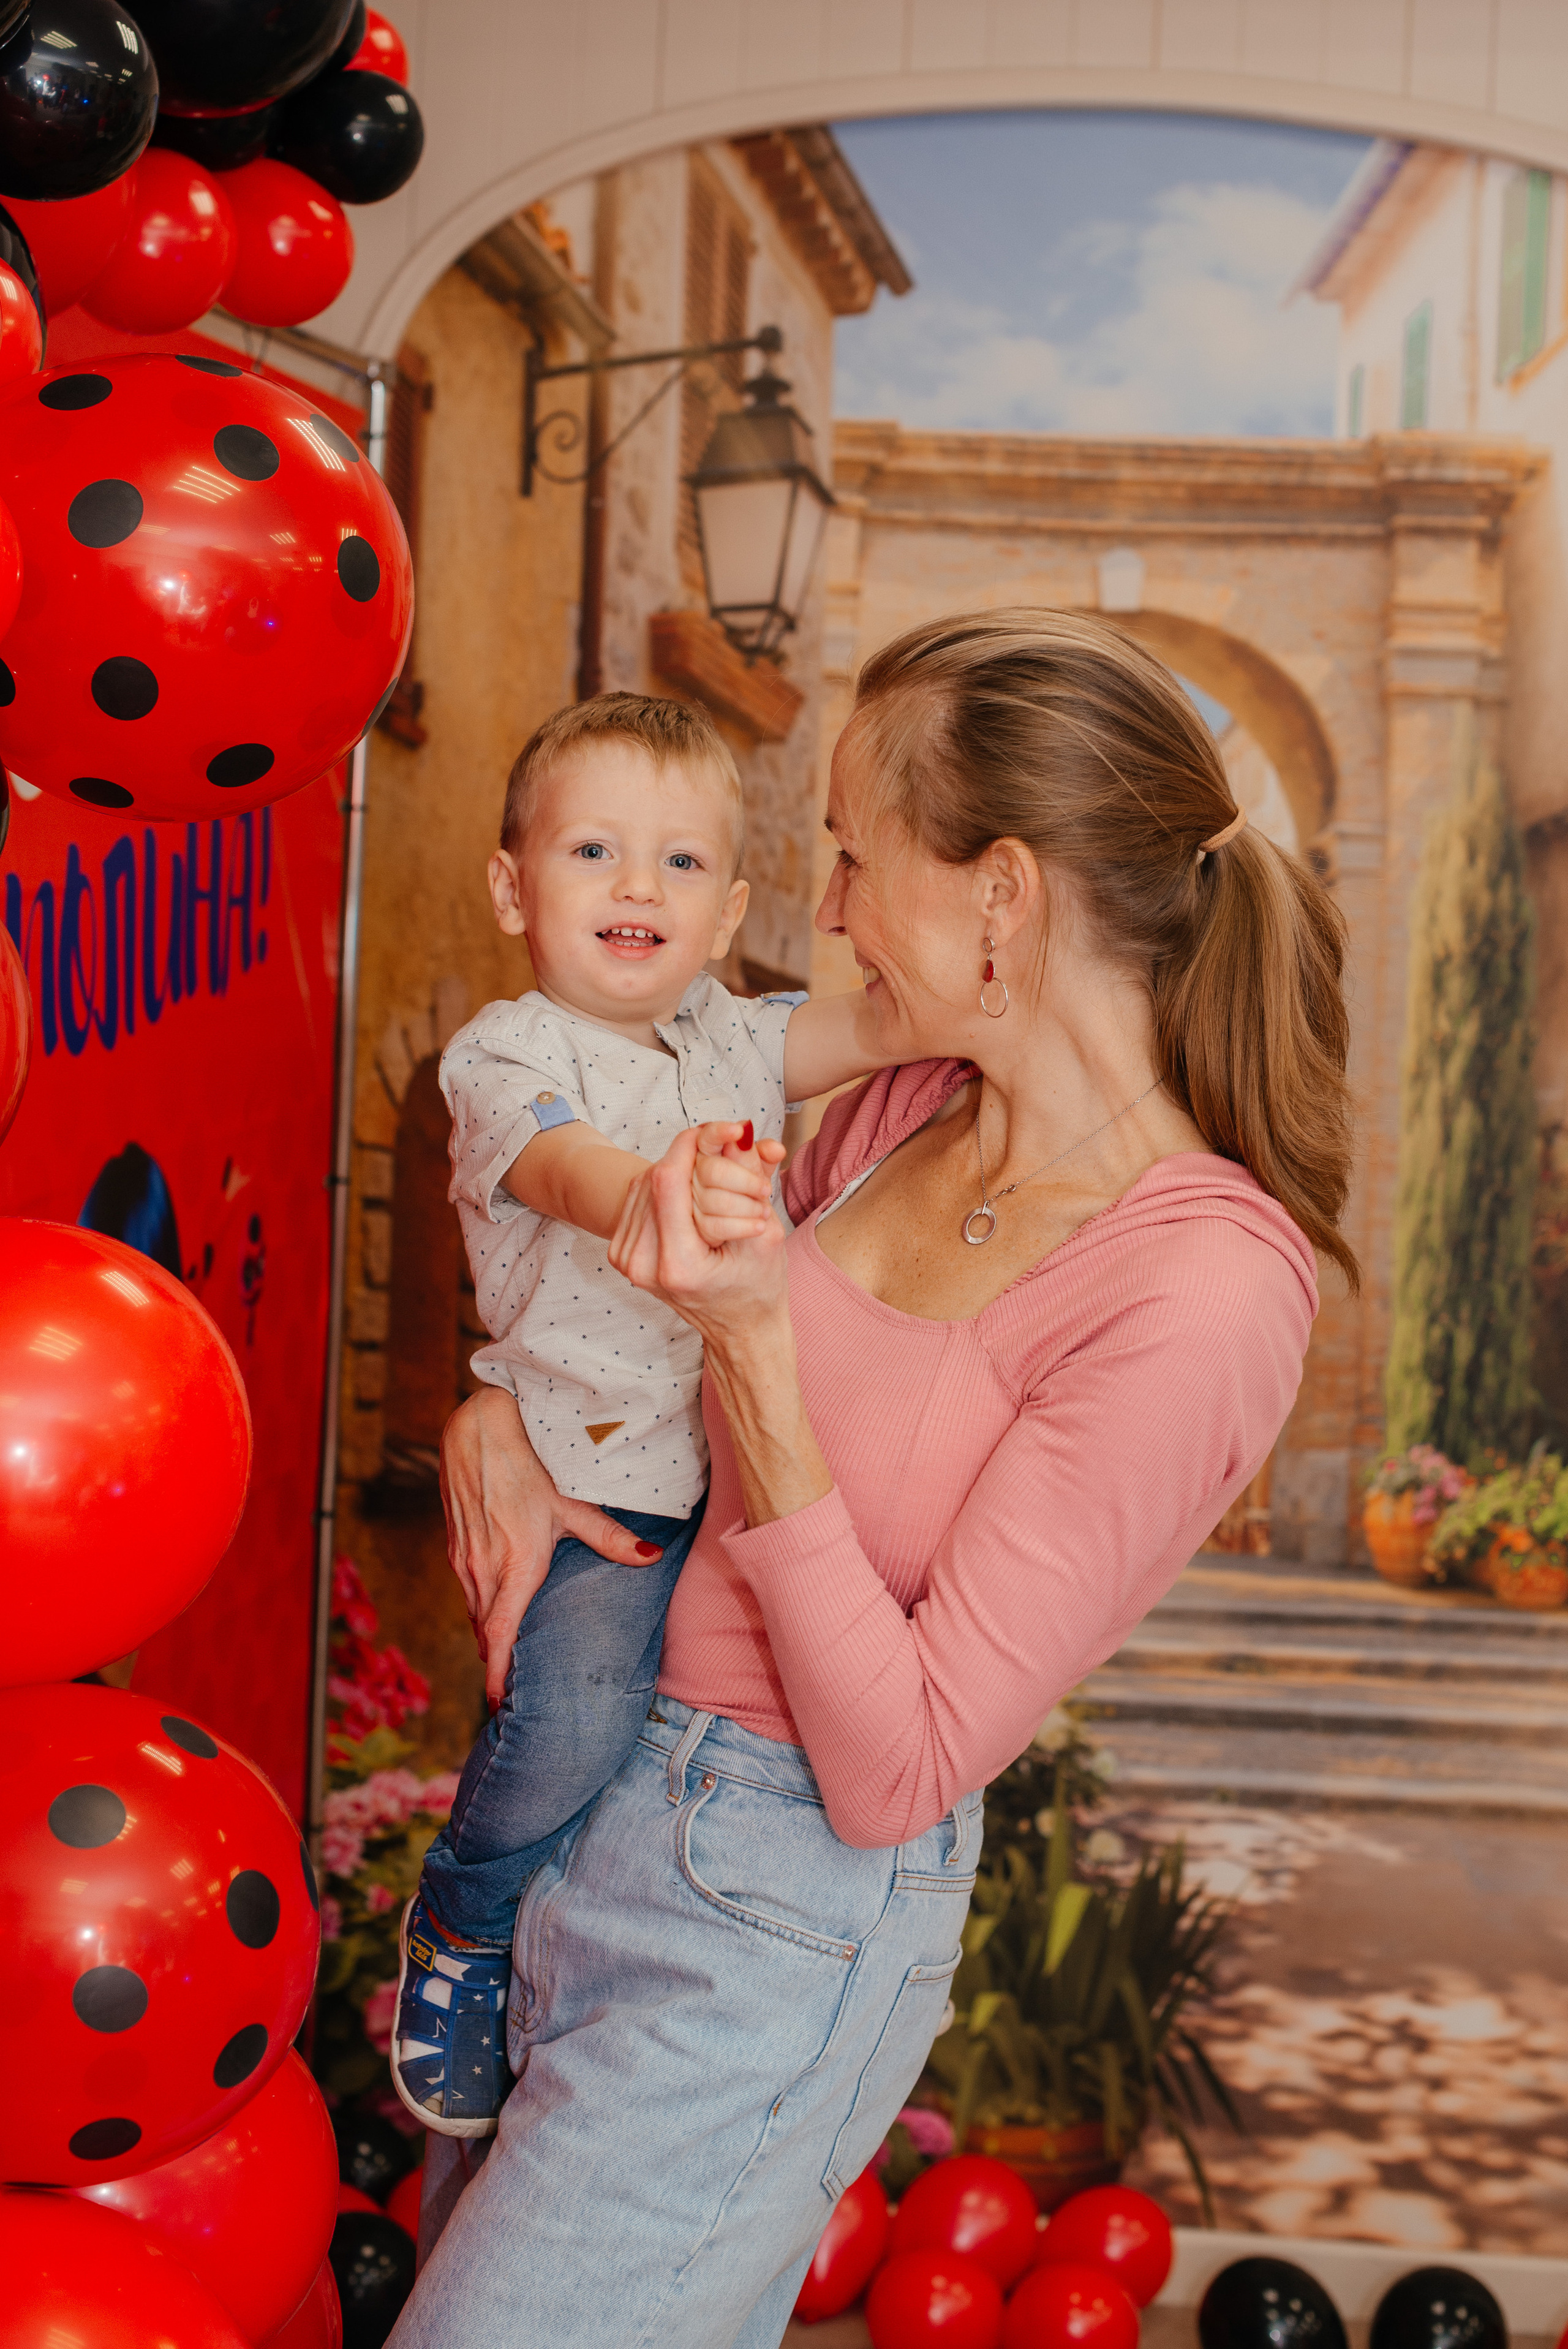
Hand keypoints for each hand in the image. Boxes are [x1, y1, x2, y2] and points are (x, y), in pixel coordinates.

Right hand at [439, 1386, 663, 1710]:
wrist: (476, 1434)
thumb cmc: (528, 1468)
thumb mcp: (571, 1505)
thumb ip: (610, 1539)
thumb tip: (651, 1558)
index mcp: (515, 1566)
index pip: (500, 1635)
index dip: (497, 1675)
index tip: (498, 1705)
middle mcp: (483, 1569)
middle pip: (485, 1632)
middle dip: (496, 1664)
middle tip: (512, 1693)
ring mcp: (463, 1560)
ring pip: (473, 1613)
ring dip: (486, 1637)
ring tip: (503, 1661)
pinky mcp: (454, 1547)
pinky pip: (466, 1591)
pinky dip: (478, 1610)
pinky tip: (493, 1611)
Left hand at [608, 1124, 789, 1346]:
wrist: (738, 1329)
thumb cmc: (759, 1289)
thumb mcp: (767, 1235)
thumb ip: (751, 1180)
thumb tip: (740, 1132)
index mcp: (678, 1265)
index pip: (668, 1180)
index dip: (692, 1144)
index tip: (719, 1130)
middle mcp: (642, 1265)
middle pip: (655, 1177)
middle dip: (692, 1158)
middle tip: (724, 1157)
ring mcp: (627, 1261)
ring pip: (644, 1184)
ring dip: (679, 1171)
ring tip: (713, 1182)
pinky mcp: (621, 1254)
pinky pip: (639, 1199)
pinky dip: (666, 1187)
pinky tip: (690, 1196)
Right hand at [691, 1119, 785, 1247]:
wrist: (754, 1262)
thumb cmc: (755, 1220)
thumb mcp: (758, 1188)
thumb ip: (759, 1165)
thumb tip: (775, 1148)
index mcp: (706, 1159)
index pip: (704, 1138)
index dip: (718, 1132)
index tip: (738, 1130)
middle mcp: (690, 1180)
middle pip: (710, 1170)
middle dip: (744, 1179)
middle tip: (765, 1189)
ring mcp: (685, 1207)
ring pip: (710, 1198)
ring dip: (745, 1205)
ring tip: (764, 1212)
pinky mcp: (692, 1233)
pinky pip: (710, 1225)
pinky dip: (740, 1226)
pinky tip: (757, 1228)